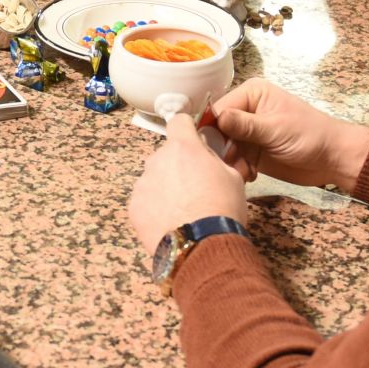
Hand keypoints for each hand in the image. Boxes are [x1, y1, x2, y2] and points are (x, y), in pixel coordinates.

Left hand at [126, 114, 249, 254]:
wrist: (202, 246)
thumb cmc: (222, 209)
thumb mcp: (234, 178)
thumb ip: (216, 160)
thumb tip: (208, 158)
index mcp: (183, 147)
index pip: (179, 122)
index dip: (187, 129)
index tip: (192, 138)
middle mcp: (157, 160)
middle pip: (167, 155)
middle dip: (178, 165)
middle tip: (196, 186)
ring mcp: (142, 184)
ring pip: (154, 178)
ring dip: (166, 187)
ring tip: (184, 210)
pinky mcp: (134, 207)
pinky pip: (145, 201)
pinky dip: (155, 208)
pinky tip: (172, 222)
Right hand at [204, 81, 368, 196]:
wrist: (332, 159)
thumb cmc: (310, 136)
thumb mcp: (275, 128)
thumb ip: (245, 125)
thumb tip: (216, 118)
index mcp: (251, 94)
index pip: (219, 108)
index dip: (212, 127)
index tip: (214, 146)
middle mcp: (245, 110)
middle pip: (216, 129)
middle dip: (222, 148)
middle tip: (233, 162)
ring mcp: (247, 132)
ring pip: (222, 147)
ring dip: (230, 161)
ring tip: (246, 170)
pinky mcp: (251, 151)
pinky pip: (233, 160)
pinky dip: (238, 169)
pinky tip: (250, 174)